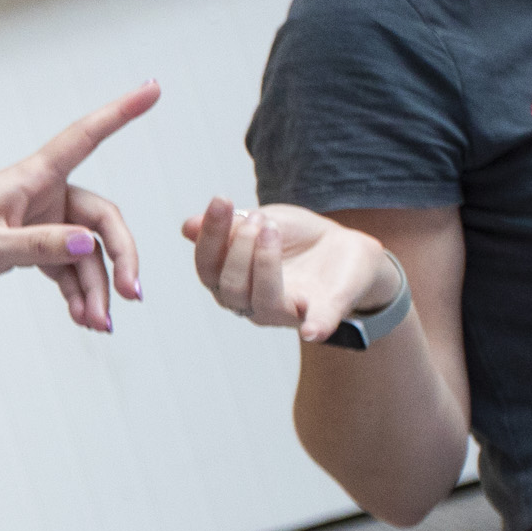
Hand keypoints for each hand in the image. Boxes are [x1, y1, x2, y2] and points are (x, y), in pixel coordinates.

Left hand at [0, 81, 155, 331]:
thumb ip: (39, 245)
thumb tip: (89, 243)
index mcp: (31, 178)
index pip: (84, 137)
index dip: (120, 112)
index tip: (153, 88)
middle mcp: (44, 195)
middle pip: (102, 219)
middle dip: (120, 257)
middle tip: (131, 295)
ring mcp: (42, 221)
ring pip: (88, 252)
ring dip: (97, 288)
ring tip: (97, 324)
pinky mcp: (34, 245)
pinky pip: (69, 268)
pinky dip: (78, 292)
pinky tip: (83, 317)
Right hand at [181, 197, 400, 342]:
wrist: (343, 245)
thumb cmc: (295, 238)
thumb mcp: (260, 222)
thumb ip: (229, 227)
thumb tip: (188, 227)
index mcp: (231, 281)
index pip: (208, 267)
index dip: (210, 235)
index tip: (221, 200)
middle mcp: (252, 303)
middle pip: (229, 287)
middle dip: (239, 246)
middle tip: (259, 218)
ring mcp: (287, 311)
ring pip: (262, 302)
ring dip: (263, 262)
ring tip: (271, 228)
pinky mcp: (324, 312)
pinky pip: (316, 324)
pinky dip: (314, 326)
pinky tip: (311, 330)